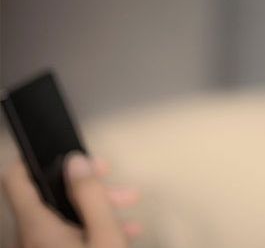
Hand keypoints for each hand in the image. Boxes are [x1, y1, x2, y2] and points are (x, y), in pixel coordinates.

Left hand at [1, 152, 141, 247]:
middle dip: (84, 184)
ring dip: (92, 207)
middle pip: (48, 197)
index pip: (16, 180)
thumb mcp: (105, 235)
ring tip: (125, 208)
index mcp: (37, 226)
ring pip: (59, 217)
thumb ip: (91, 196)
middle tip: (105, 174)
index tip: (55, 149)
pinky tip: (116, 231)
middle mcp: (29, 238)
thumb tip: (78, 164)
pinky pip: (63, 236)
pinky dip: (87, 227)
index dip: (32, 159)